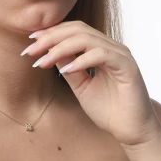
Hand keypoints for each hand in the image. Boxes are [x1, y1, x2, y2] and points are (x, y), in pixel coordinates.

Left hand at [23, 21, 160, 147]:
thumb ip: (69, 69)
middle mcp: (111, 47)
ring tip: (43, 61)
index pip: (74, 31)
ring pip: (87, 39)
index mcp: (101, 49)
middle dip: (51, 38)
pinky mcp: (127, 66)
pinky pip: (102, 54)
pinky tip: (66, 70)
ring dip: (60, 48)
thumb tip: (50, 52)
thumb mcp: (81, 87)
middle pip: (78, 29)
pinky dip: (81, 60)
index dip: (51, 33)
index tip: (30, 43)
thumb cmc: (110, 111)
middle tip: (30, 50)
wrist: (131, 131)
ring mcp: (120, 55)